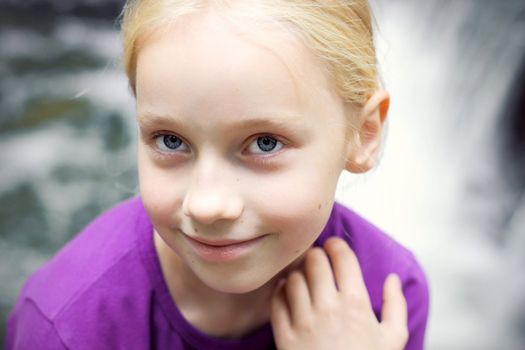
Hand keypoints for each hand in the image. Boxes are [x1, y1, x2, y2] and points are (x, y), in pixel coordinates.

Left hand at [271, 237, 408, 349]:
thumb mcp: (394, 340)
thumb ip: (395, 306)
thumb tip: (393, 279)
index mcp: (357, 304)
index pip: (342, 258)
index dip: (337, 245)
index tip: (334, 246)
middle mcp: (329, 308)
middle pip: (314, 261)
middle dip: (316, 255)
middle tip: (318, 260)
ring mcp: (304, 322)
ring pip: (293, 278)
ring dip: (298, 274)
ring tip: (304, 278)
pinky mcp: (285, 336)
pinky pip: (276, 301)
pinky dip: (280, 292)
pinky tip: (287, 293)